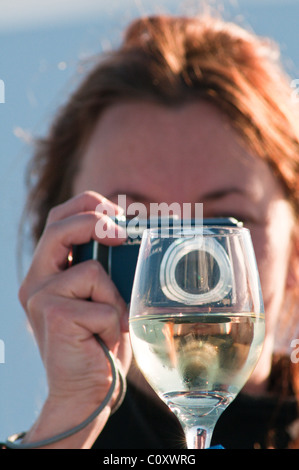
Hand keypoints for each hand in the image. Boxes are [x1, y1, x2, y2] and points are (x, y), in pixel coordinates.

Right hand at [18, 191, 131, 446]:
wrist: (85, 392)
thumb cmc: (98, 343)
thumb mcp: (101, 297)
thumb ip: (105, 267)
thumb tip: (131, 234)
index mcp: (47, 271)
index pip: (58, 220)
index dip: (87, 206)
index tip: (117, 213)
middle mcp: (37, 281)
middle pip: (60, 226)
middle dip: (95, 220)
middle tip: (122, 231)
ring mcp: (41, 298)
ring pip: (93, 269)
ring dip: (114, 297)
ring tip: (106, 325)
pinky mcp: (54, 315)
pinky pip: (102, 304)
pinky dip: (113, 322)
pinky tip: (101, 341)